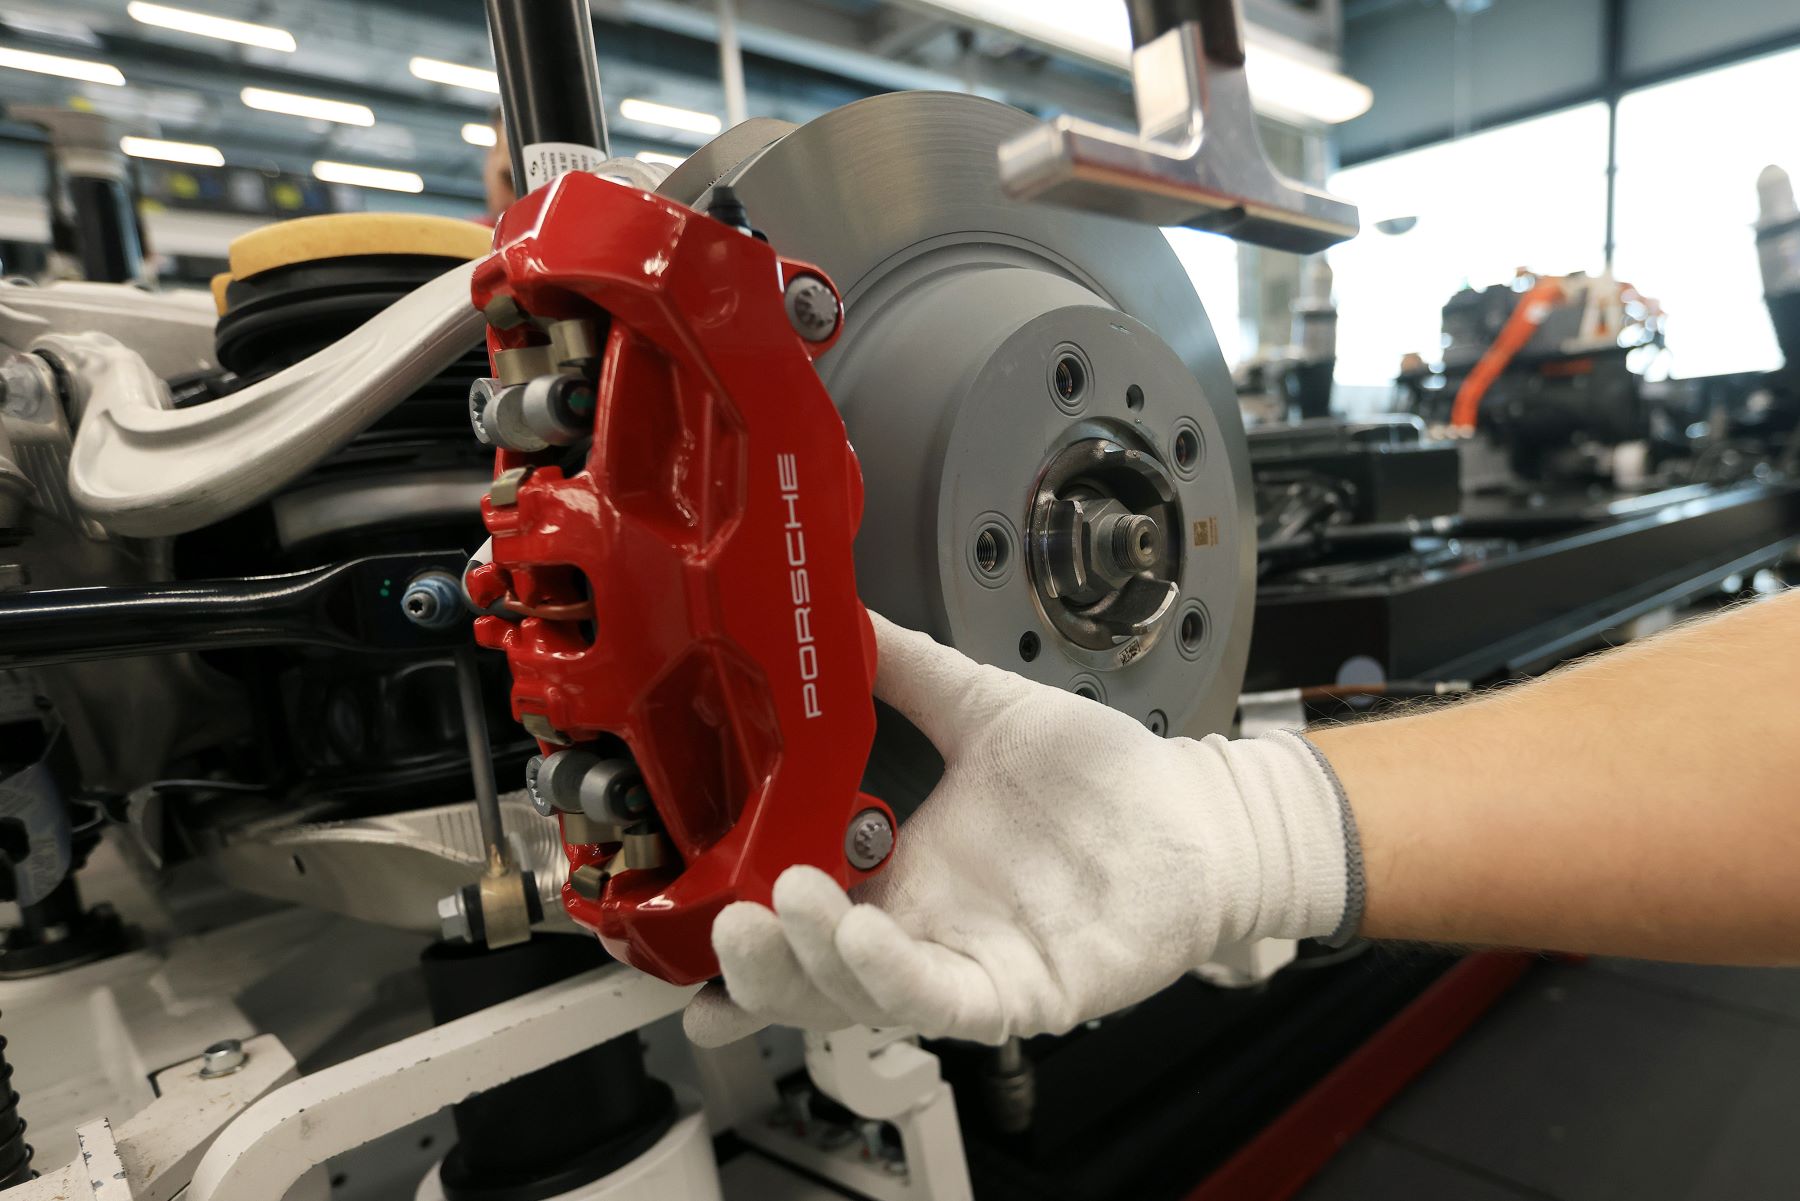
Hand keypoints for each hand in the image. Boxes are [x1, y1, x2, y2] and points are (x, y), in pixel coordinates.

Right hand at [682, 614, 1357, 1046]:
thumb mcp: (981, 711)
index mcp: (897, 873)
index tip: (680, 903)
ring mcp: (967, 965)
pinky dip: (896, 977)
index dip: (734, 924)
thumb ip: (905, 672)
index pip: (794, 916)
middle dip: (753, 958)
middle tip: (724, 911)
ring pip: (862, 998)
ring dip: (812, 962)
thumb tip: (838, 616)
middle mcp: (921, 931)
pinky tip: (866, 934)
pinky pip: (946, 1001)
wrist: (1193, 812)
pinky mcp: (1023, 992)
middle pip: (807, 976)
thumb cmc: (1097, 781)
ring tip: (785, 903)